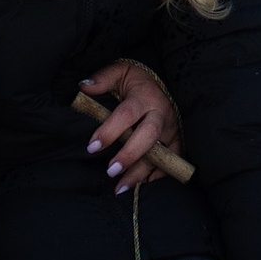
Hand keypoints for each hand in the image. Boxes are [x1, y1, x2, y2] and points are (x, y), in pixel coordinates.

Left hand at [80, 56, 180, 188]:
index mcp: (144, 96)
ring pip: (160, 153)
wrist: (159, 83)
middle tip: (111, 171)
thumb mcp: (119, 72)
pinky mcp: (177, 140)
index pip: (127, 114)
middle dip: (130, 155)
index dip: (109, 131)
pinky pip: (172, 161)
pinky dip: (159, 174)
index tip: (91, 147)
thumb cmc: (135, 81)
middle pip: (148, 135)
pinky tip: (142, 184)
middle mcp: (160, 113)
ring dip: (140, 173)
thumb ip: (102, 79)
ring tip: (120, 187)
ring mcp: (171, 128)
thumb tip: (84, 86)